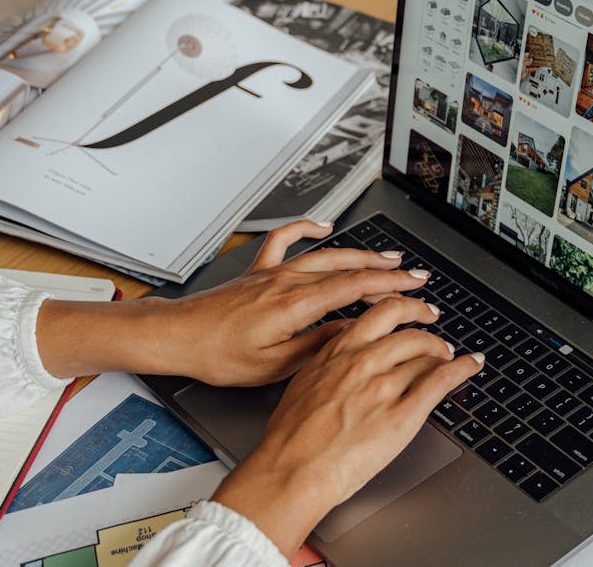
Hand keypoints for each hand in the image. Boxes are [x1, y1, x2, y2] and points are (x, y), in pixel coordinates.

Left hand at [36, 221, 430, 384]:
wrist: (176, 338)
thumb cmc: (217, 355)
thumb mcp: (275, 365)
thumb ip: (319, 346)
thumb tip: (353, 333)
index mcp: (295, 305)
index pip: (356, 288)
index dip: (393, 287)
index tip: (416, 289)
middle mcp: (287, 282)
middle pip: (348, 268)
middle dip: (386, 270)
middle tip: (414, 275)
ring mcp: (272, 273)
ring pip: (325, 255)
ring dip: (360, 254)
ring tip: (387, 257)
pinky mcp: (257, 272)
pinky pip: (286, 241)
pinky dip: (307, 229)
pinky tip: (323, 226)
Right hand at [211, 296, 483, 557]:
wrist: (291, 471)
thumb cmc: (290, 440)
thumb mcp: (302, 386)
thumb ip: (327, 366)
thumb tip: (342, 361)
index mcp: (337, 353)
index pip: (380, 314)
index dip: (403, 308)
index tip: (410, 310)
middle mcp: (363, 362)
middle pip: (409, 329)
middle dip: (428, 329)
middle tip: (436, 334)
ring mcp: (385, 386)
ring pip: (427, 354)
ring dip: (444, 353)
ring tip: (449, 357)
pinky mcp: (404, 414)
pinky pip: (442, 381)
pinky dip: (463, 368)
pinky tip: (472, 364)